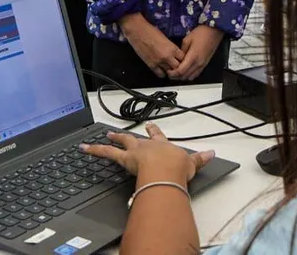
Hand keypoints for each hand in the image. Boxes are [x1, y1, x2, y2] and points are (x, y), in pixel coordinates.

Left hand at [81, 123, 213, 183]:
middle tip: (118, 133)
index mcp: (163, 146)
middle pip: (135, 138)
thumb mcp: (192, 164)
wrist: (167, 170)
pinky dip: (94, 150)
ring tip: (102, 136)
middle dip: (127, 136)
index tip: (150, 126)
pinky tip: (83, 148)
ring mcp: (134, 152)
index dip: (154, 132)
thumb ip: (200, 159)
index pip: (158, 137)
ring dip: (110, 140)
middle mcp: (147, 146)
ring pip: (119, 144)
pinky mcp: (124, 159)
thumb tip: (213, 154)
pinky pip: (106, 153)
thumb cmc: (178, 168)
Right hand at [120, 14, 184, 78]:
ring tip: (171, 70)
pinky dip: (163, 74)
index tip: (183, 60)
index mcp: (172, 48)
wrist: (138, 31)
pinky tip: (163, 71)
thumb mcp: (165, 38)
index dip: (184, 60)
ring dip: (171, 71)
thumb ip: (171, 47)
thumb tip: (175, 53)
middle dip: (179, 67)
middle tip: (178, 66)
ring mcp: (159, 62)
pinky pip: (160, 74)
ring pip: (170, 72)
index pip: (184, 59)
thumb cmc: (150, 31)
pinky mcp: (151, 65)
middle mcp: (167, 56)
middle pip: (178, 67)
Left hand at [168, 25, 223, 80]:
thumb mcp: (187, 40)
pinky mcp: (205, 64)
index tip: (168, 71)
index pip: (180, 71)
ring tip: (177, 71)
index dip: (173, 73)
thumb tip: (177, 58)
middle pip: (185, 76)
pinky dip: (190, 74)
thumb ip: (181, 51)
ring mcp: (203, 64)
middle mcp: (198, 63)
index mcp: (193, 57)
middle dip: (176, 76)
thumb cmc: (201, 33)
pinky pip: (196, 74)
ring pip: (191, 77)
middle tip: (171, 72)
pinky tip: (186, 70)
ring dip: (183, 76)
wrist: (214, 31)